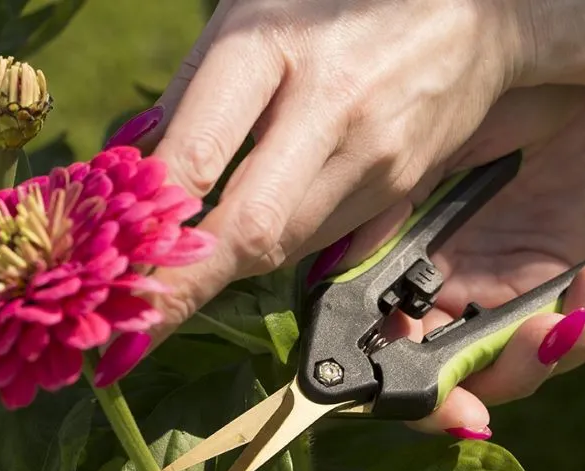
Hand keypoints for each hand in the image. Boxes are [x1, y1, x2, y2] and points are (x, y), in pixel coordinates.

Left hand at [114, 0, 533, 338]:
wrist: (470, 16)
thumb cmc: (336, 3)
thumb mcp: (249, 14)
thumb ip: (191, 98)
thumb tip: (134, 177)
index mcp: (269, 45)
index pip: (198, 162)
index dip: (155, 235)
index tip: (114, 282)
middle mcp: (327, 105)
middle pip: (253, 229)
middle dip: (188, 287)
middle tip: (138, 324)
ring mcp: (372, 154)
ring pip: (285, 246)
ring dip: (230, 267)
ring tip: (184, 274)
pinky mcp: (398, 186)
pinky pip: (323, 238)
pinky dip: (279, 245)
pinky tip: (255, 233)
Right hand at [330, 86, 584, 436]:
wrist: (540, 59)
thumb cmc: (462, 99)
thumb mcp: (413, 159)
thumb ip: (376, 229)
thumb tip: (338, 292)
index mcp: (409, 291)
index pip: (409, 370)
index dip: (430, 403)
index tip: (462, 410)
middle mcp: (459, 304)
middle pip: (483, 381)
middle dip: (520, 371)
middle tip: (547, 334)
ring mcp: (519, 295)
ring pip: (551, 360)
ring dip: (583, 331)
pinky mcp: (576, 276)